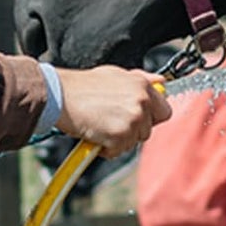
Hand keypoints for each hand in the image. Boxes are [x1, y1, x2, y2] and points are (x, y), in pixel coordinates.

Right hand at [55, 67, 170, 158]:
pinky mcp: (120, 135)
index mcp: (142, 86)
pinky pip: (118, 150)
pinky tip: (94, 134)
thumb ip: (141, 79)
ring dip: (118, 140)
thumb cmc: (83, 86)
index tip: (134, 118)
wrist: (61, 96)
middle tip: (110, 122)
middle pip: (147, 131)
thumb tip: (161, 81)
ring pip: (133, 142)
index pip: (165, 111)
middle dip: (131, 131)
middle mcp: (142, 102)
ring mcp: (132, 120)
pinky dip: (105, 148)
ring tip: (100, 126)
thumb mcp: (115, 74)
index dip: (150, 118)